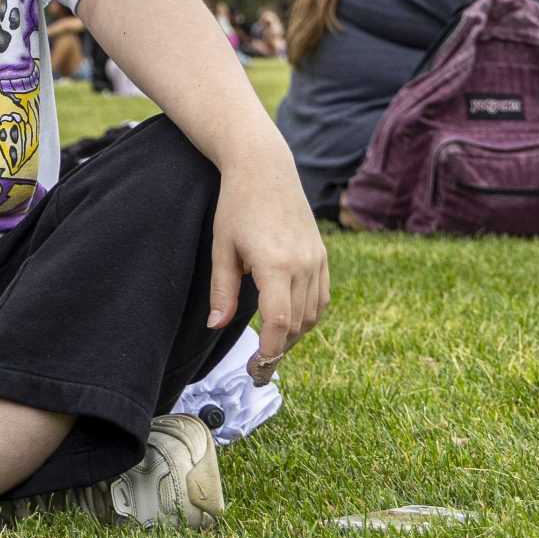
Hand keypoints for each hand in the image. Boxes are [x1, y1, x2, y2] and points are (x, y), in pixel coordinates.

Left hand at [208, 154, 329, 385]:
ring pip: (312, 314)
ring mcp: (316, 260)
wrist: (265, 170)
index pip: (279, 322)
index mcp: (275, 264)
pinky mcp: (321, 256)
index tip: (256, 367)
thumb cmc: (236, 206)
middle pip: (297, 323)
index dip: (269, 350)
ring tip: (272, 344)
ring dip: (294, 334)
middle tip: (259, 366)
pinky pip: (322, 298)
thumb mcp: (222, 248)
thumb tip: (216, 326)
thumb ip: (222, 290)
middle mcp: (302, 265)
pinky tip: (290, 321)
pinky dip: (308, 315)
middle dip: (280, 348)